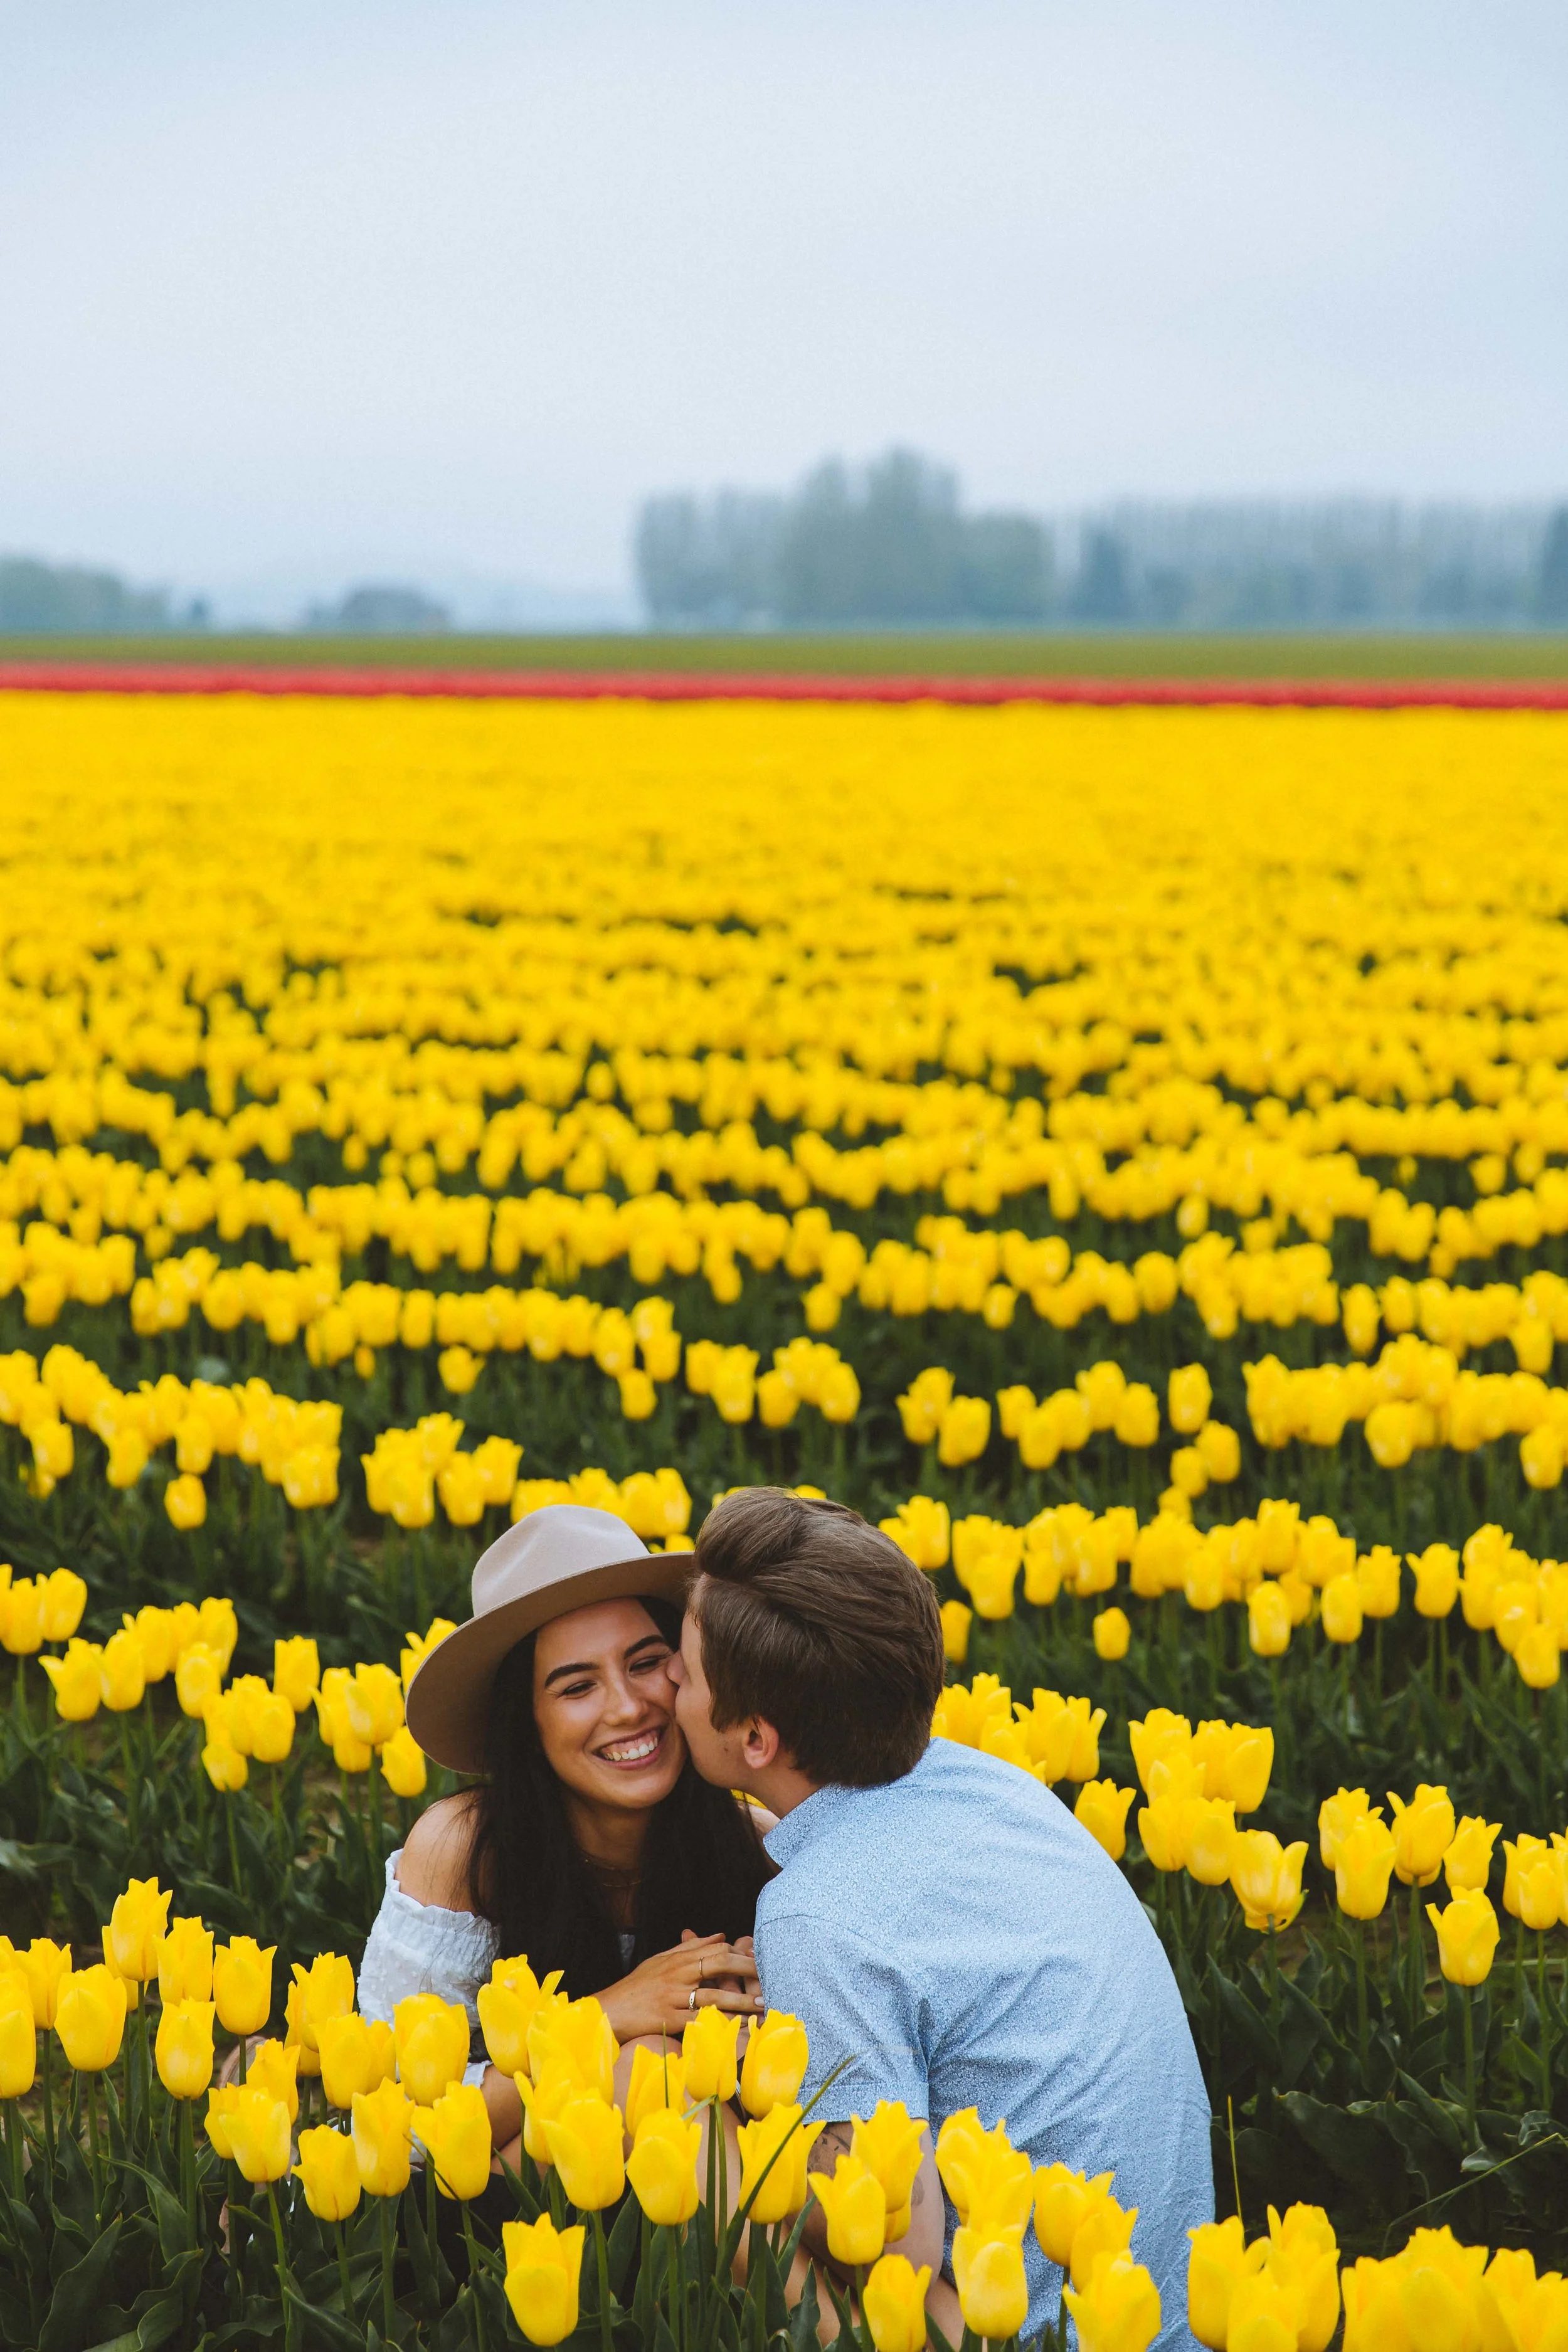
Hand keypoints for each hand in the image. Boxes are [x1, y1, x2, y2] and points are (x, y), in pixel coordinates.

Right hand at [598, 1932, 762, 2041]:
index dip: (739, 1953)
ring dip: (740, 2001)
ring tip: (762, 2006)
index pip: (715, 1950)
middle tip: (768, 1978)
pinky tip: (736, 2031)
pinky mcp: (668, 2020)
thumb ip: (691, 1947)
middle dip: (746, 1971)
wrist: (608, 2011)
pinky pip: (699, 2022)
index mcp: (677, 1960)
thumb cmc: (636, 1987)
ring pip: (713, 1996)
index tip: (759, 1960)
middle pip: (718, 1965)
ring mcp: (673, 1997)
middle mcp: (677, 1975)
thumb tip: (721, 1935)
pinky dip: (719, 2026)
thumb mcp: (660, 1960)